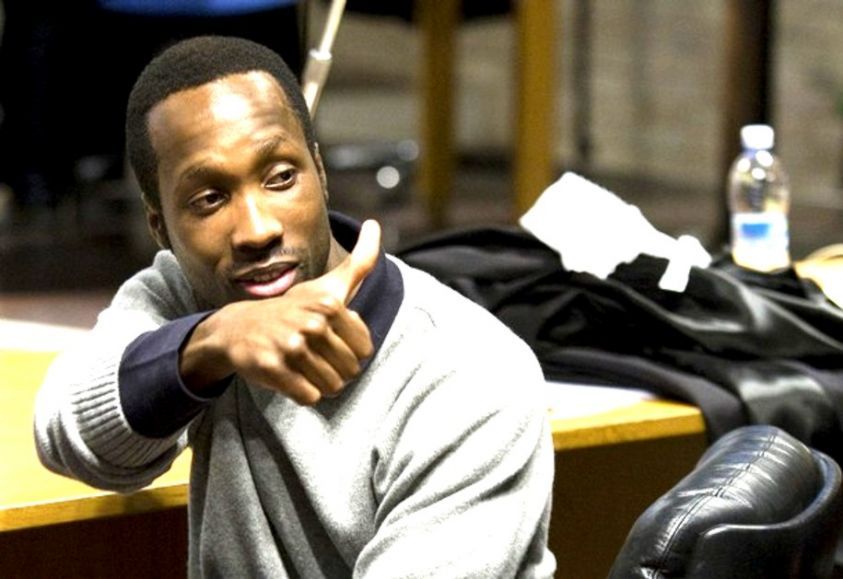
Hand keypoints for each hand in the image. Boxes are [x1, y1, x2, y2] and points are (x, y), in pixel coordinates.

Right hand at [181, 220, 381, 403]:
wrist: (238, 327)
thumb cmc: (292, 308)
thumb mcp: (327, 284)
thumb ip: (359, 261)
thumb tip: (375, 225)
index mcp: (330, 304)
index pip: (365, 350)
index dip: (349, 350)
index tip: (329, 339)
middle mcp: (312, 323)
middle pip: (350, 371)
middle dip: (335, 368)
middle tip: (313, 354)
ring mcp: (291, 345)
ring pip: (332, 387)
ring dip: (319, 382)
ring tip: (301, 364)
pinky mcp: (272, 368)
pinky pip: (309, 397)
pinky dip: (302, 392)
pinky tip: (288, 374)